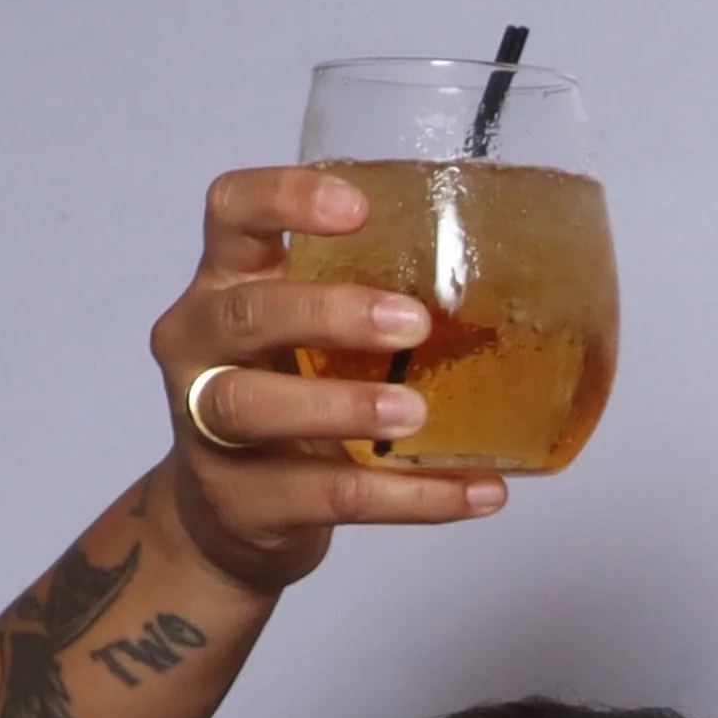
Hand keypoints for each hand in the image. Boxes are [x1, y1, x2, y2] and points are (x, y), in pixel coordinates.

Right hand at [143, 167, 510, 585]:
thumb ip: (375, 310)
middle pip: (243, 314)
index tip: (359, 207)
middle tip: (412, 322)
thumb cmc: (285, 402)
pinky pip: (324, 495)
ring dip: (343, 406)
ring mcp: (204, 426)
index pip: (232, 214)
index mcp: (227, 285)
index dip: (283, 199)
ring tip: (416, 412)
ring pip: (254, 407)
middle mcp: (201, 346)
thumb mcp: (312, 342)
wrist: (225, 517)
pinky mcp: (240, 500)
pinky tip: (475, 492)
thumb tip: (516, 296)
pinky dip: (407, 498)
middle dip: (328, 313)